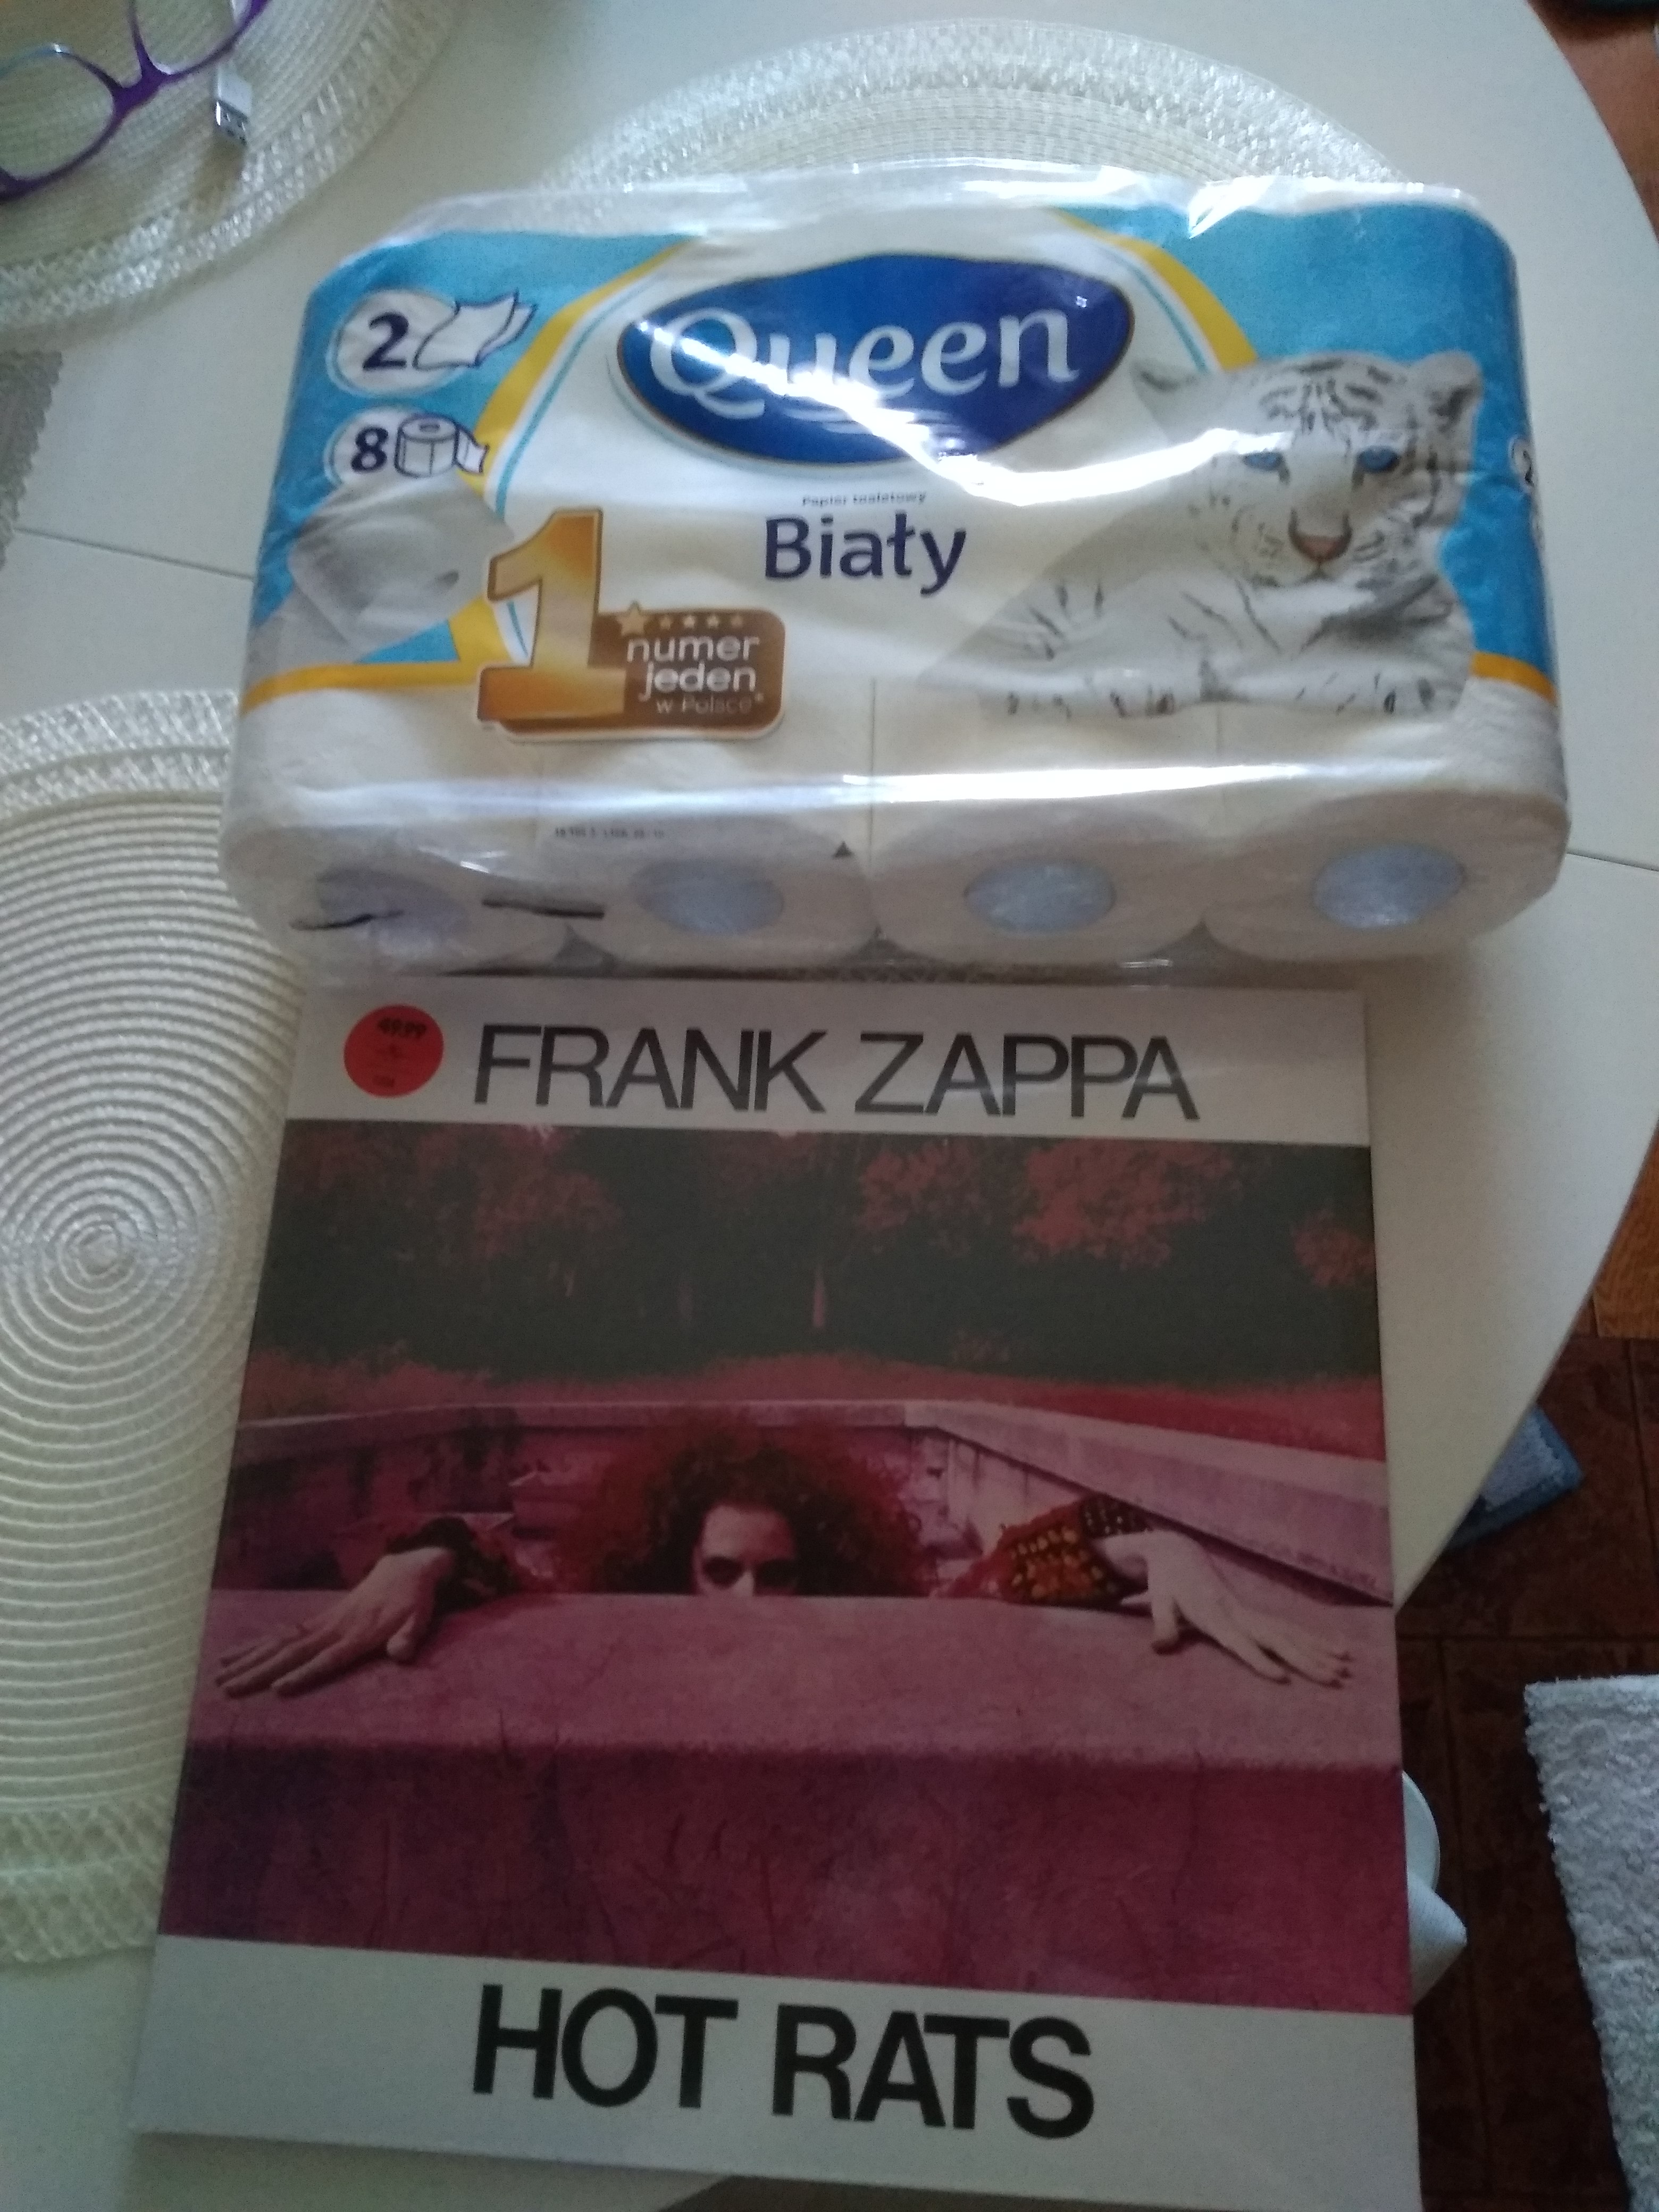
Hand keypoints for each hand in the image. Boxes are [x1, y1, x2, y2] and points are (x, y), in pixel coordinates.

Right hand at [215, 1546, 452, 1697]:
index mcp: (359, 1632)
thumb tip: (399, 1654)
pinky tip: (233, 1657)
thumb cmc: (414, 1601)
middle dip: (259, 1671)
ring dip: (250, 1659)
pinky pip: (282, 1633)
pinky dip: (257, 1644)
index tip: (278, 1687)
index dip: (305, 1672)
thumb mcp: (421, 1618)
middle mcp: (334, 1627)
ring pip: (280, 1641)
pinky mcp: (317, 1619)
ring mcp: (322, 1621)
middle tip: (229, 1689)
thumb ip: (409, 1637)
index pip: (328, 1657)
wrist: (406, 1568)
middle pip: (293, 1651)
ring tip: (220, 1677)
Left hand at [1097, 1530, 1351, 1686]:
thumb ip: (1162, 1624)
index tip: (1280, 1678)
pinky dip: (1312, 1638)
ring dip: (1317, 1650)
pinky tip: (1335, 1649)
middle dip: (1306, 1659)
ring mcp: (1249, 1611)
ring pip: (1289, 1632)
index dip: (1258, 1660)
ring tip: (1345, 1667)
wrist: (1178, 1553)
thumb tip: (1160, 1648)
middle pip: (1277, 1639)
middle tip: (1334, 1678)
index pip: (1239, 1642)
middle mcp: (1238, 1613)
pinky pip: (1288, 1627)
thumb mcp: (1158, 1599)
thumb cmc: (1166, 1581)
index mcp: (1215, 1614)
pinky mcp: (1254, 1613)